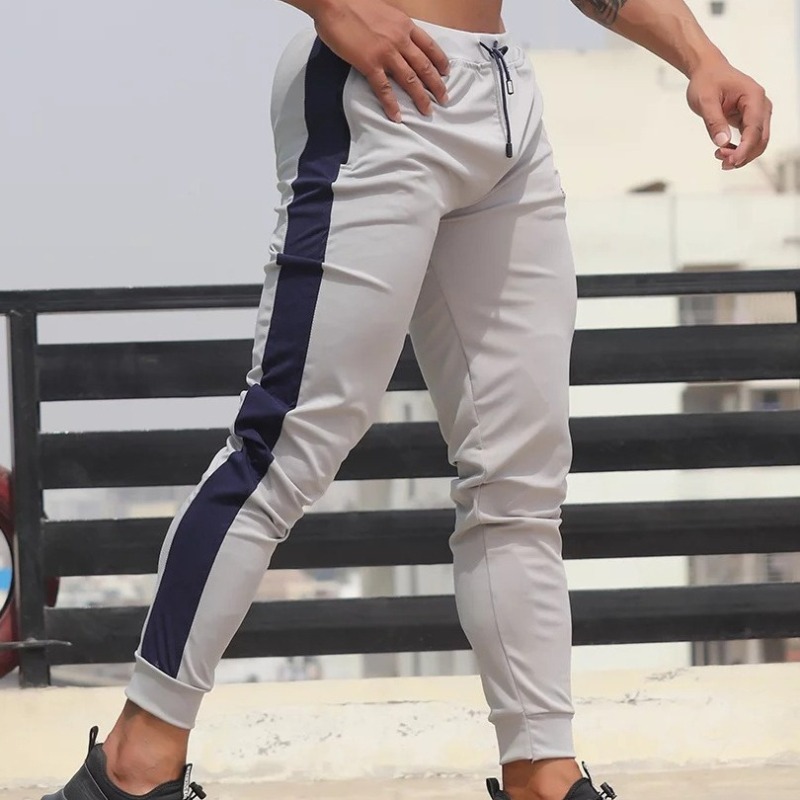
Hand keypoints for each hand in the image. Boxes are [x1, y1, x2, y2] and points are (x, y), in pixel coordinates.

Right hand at [312, 0, 449, 121]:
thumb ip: (394, 26)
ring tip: (427, 111)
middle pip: (424, 66)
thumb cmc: (354, 3)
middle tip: (443, 99)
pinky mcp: (369, 64)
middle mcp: (399, 39)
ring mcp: (386, 53)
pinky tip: (397, 116)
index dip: (439, 60)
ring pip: (409, 79)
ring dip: (420, 97)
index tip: (446, 72)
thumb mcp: (383, 11)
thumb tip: (396, 37)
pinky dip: (391, 104)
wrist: (333, 2)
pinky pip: (384, 88)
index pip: (429, 45)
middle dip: (436, 85)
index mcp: (404, 24)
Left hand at [687, 59, 772, 169]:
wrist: (707, 71)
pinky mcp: (749, 119)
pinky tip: (723, 151)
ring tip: (720, 157)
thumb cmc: (707, 80)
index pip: (755, 129)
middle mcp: (761, 105)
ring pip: (757, 142)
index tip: (732, 161)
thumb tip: (723, 142)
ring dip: (741, 154)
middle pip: (761, 138)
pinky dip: (738, 150)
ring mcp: (757, 113)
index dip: (745, 148)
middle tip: (722, 163)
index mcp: (754, 97)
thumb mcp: (705, 100)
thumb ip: (714, 121)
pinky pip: (749, 139)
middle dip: (744, 155)